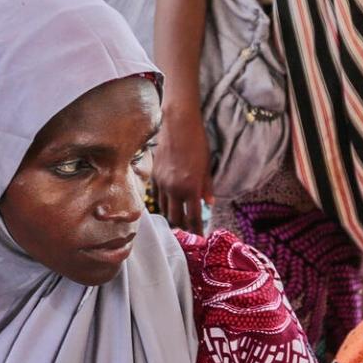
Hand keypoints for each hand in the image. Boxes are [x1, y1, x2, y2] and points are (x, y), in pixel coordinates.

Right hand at [151, 101, 211, 232]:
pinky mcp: (154, 176)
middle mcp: (174, 189)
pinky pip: (157, 197)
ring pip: (164, 209)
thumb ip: (206, 187)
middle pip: (176, 218)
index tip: (199, 238)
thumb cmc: (197, 143)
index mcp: (191, 188)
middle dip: (183, 227)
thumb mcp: (206, 166)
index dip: (196, 230)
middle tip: (189, 231)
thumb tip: (208, 203)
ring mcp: (161, 183)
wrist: (177, 124)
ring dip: (172, 217)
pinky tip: (168, 205)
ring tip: (179, 221)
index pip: (193, 218)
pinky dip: (163, 204)